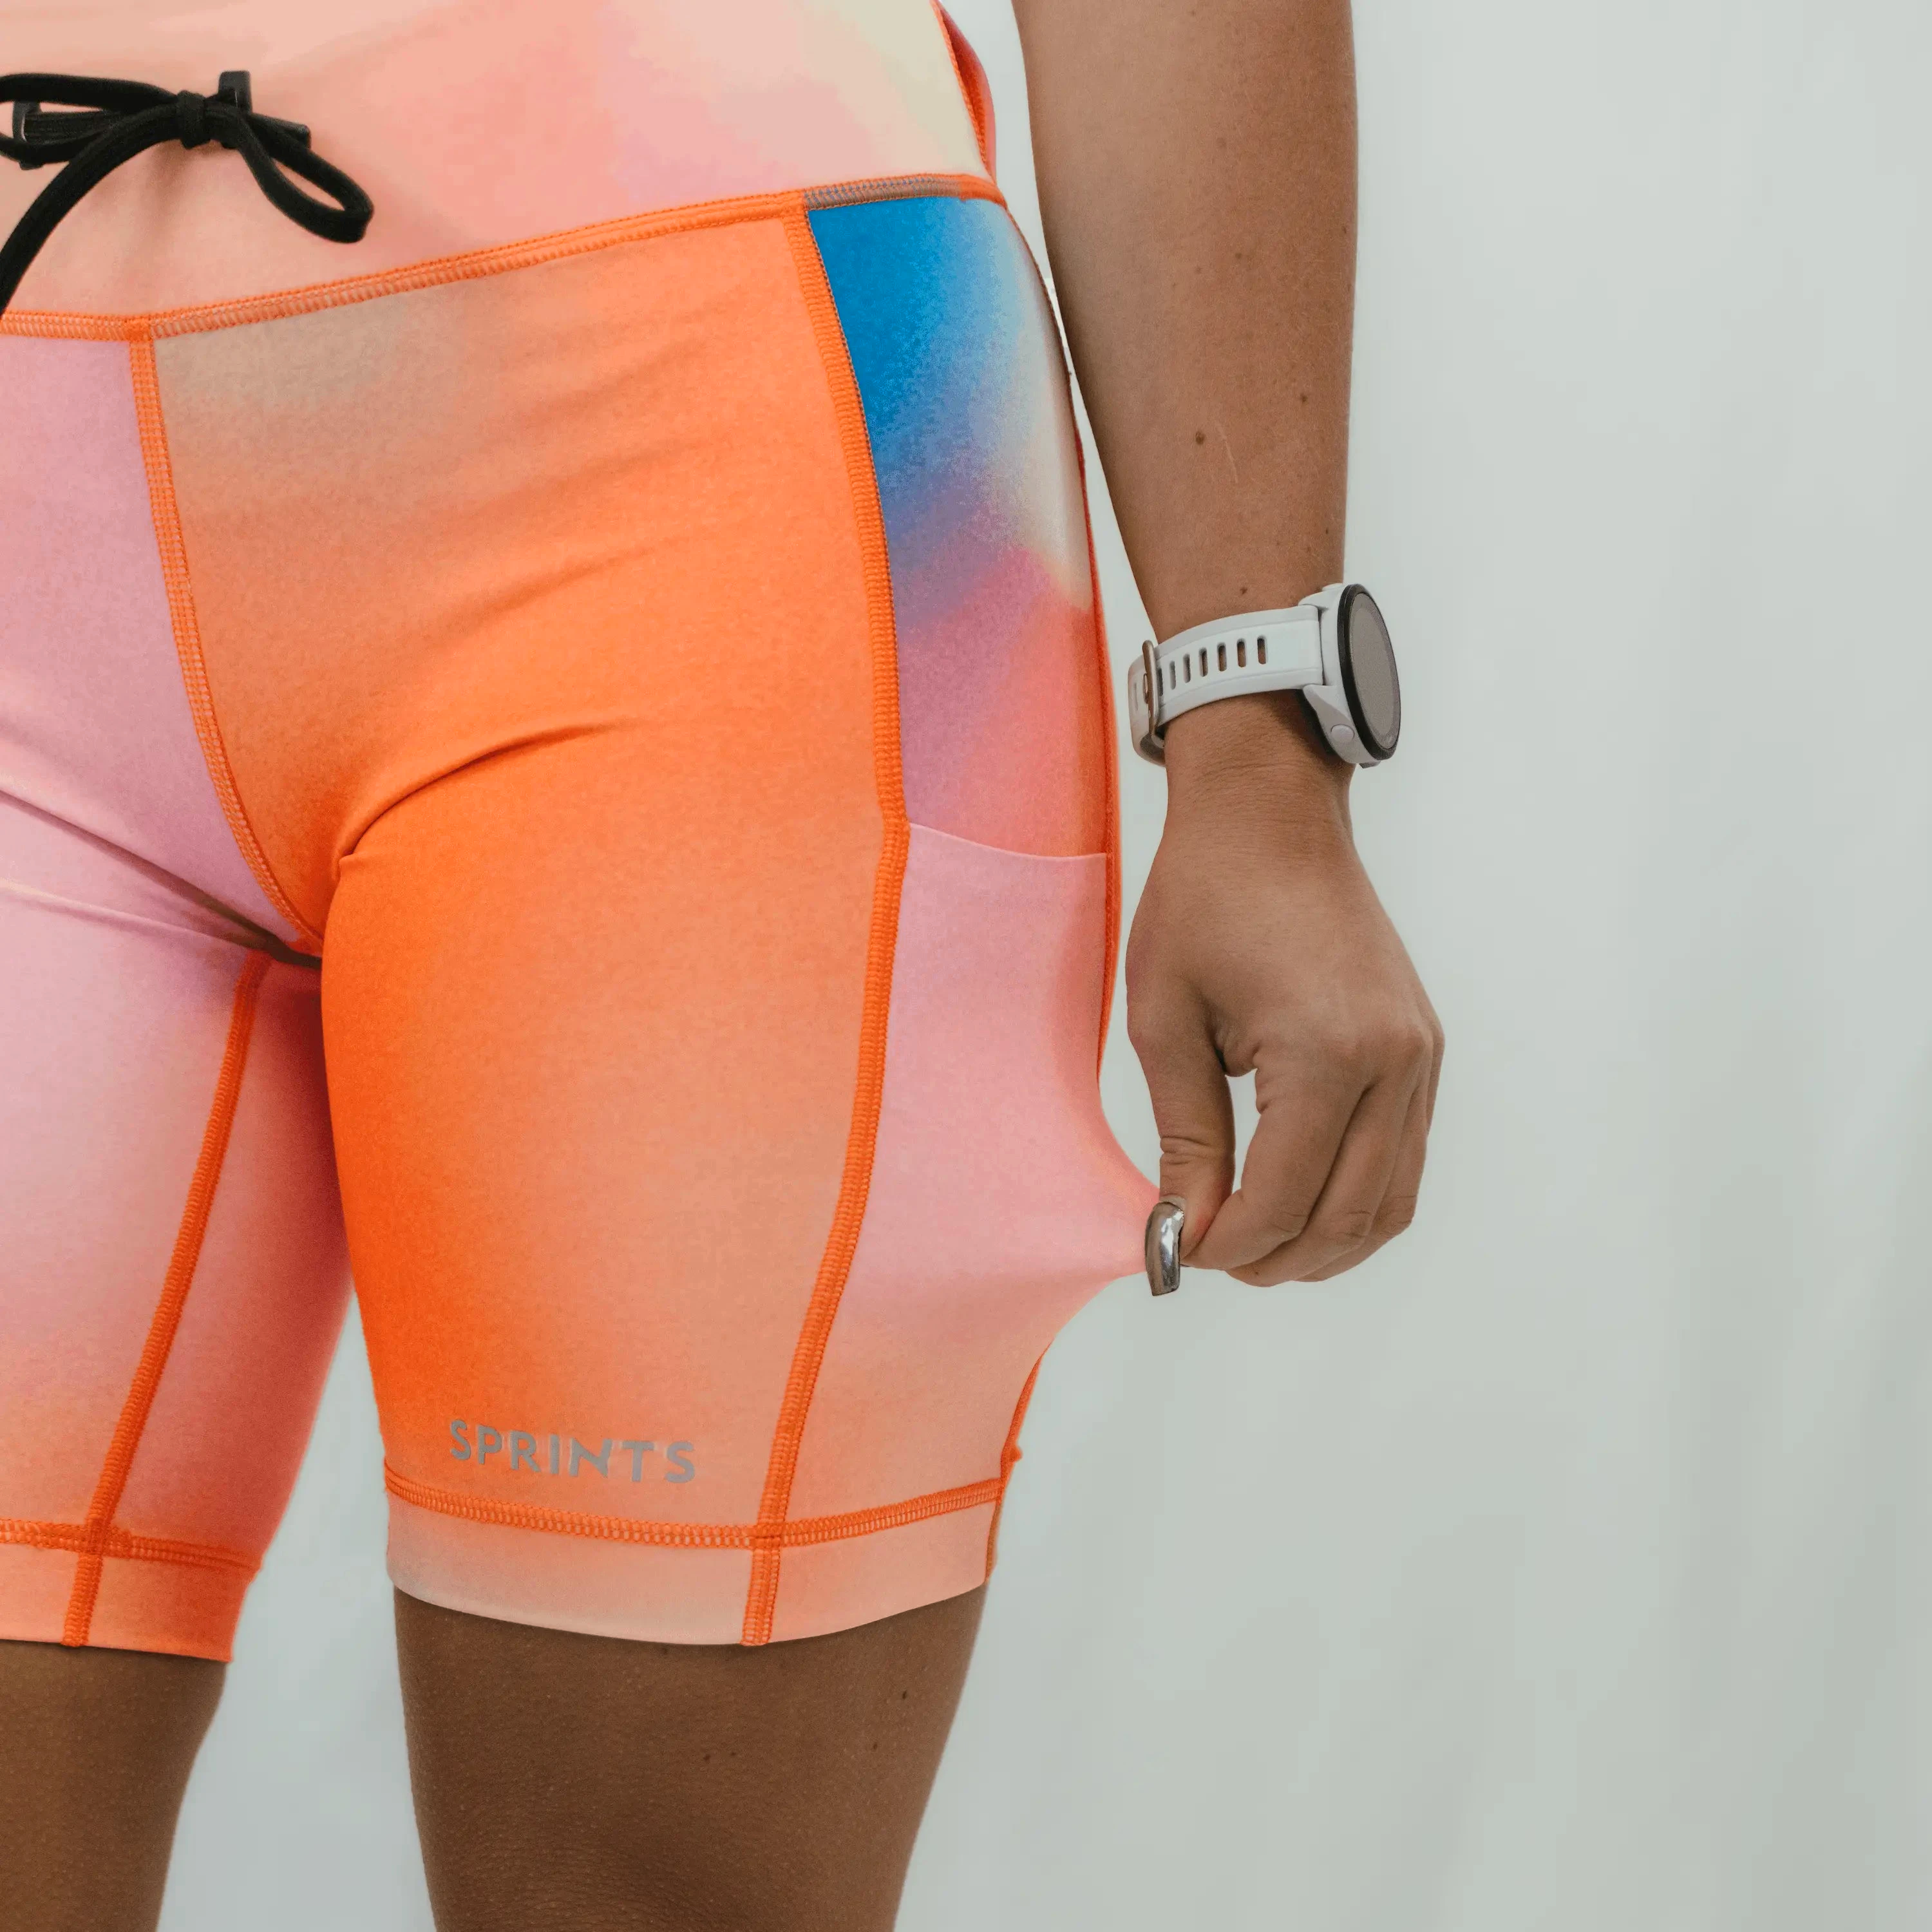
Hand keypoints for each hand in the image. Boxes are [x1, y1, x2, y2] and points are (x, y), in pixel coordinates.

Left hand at [1125, 691, 1442, 1283]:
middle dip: (1274, 1258)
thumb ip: (1184, 1138)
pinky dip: (1356, 1202)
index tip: (1176, 1252)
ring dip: (1322, 1244)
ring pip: (1389, 1203)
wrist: (1270, 817)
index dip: (1226, 1245)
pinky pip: (1404, 1161)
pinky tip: (1297, 1202)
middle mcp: (1394, 1064)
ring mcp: (1421, 1059)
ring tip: (1250, 1244)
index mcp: (1328, 1054)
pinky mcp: (1424, 1053)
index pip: (1283, 1199)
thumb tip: (1183, 1231)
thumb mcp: (1166, 1022)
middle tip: (1208, 1256)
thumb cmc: (1205, 902)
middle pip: (1347, 1218)